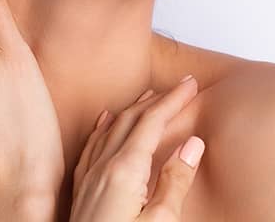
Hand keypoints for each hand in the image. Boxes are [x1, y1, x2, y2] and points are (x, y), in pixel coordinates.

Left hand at [70, 78, 204, 221]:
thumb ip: (175, 182)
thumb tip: (192, 144)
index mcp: (125, 170)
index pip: (153, 121)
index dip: (173, 99)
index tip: (190, 83)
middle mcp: (103, 166)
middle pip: (133, 118)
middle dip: (158, 99)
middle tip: (180, 85)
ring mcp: (89, 177)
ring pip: (111, 127)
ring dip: (134, 109)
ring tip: (150, 96)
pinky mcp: (81, 191)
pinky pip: (92, 145)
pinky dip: (104, 126)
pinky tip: (106, 120)